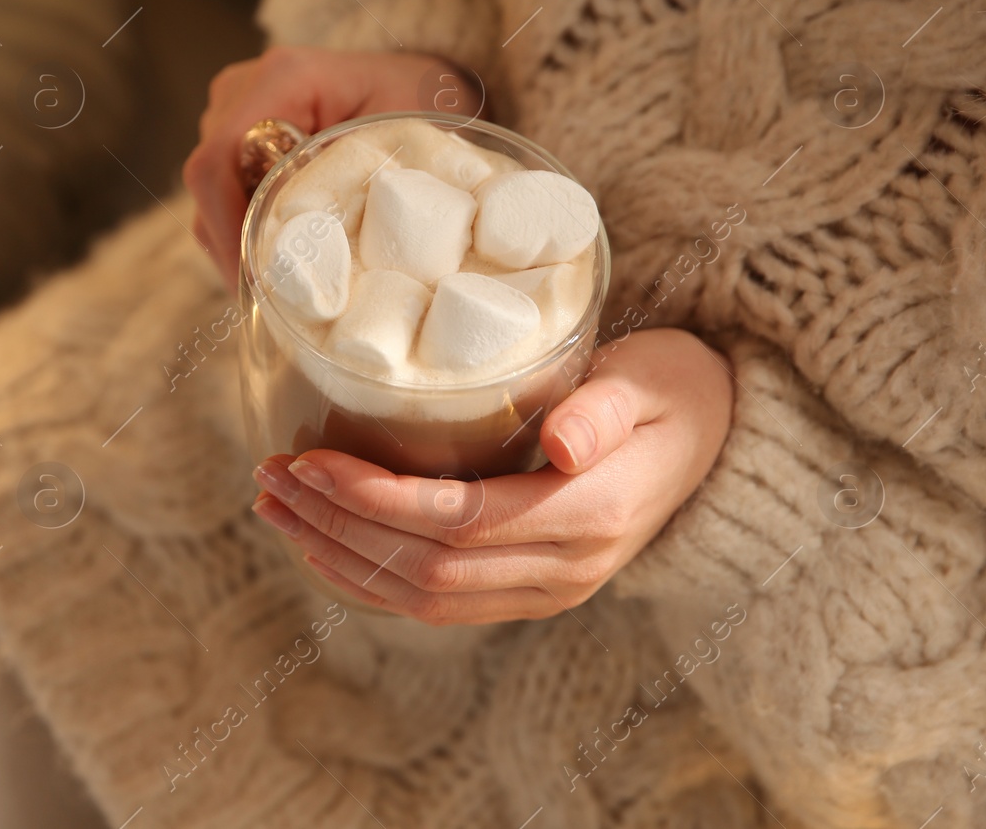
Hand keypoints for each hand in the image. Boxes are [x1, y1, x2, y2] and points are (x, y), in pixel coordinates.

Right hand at [183, 46, 479, 287]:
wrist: (409, 79)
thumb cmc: (410, 100)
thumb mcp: (397, 135)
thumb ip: (351, 174)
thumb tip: (309, 238)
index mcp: (282, 79)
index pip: (217, 159)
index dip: (226, 227)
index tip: (254, 281)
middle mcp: (242, 90)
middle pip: (208, 182)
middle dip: (233, 244)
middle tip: (273, 297)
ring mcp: (232, 111)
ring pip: (210, 193)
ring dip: (239, 239)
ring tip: (280, 283)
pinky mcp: (234, 134)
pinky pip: (222, 192)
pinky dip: (246, 227)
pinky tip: (280, 254)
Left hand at [249, 329, 734, 625]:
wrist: (715, 439)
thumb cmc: (674, 390)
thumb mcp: (653, 381)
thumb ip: (605, 409)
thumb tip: (560, 441)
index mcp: (588, 518)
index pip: (456, 524)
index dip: (374, 500)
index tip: (309, 461)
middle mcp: (564, 571)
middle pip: (424, 569)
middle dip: (336, 526)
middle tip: (270, 477)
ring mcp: (547, 590)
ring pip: (421, 598)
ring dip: (339, 557)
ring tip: (276, 509)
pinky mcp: (529, 590)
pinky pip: (436, 604)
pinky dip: (370, 579)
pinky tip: (322, 544)